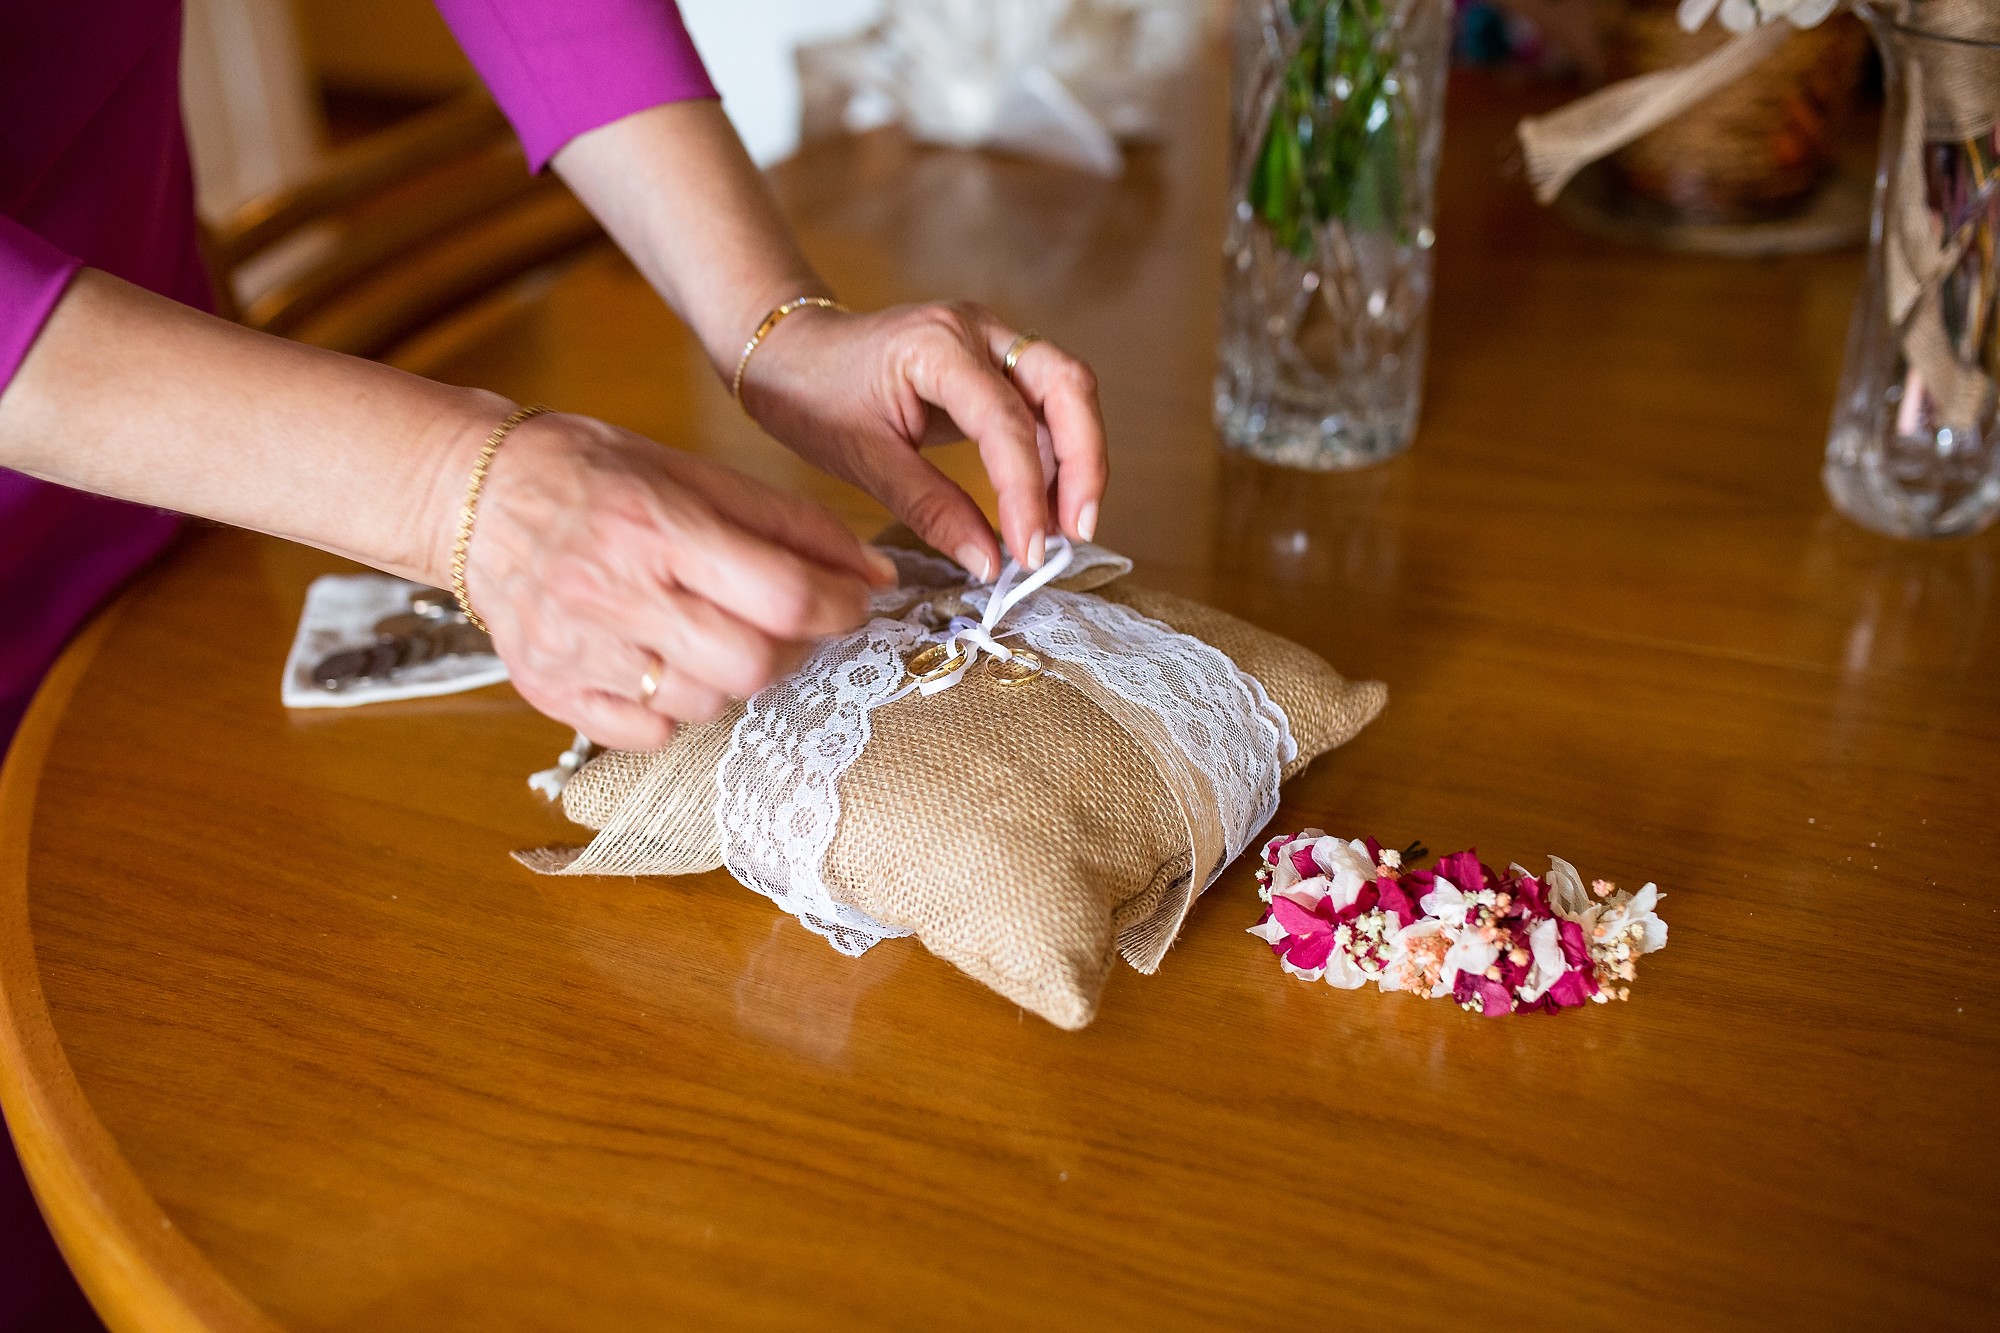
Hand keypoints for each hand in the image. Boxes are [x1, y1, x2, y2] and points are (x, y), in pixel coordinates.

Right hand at [458, 410, 894, 749]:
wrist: (474, 497)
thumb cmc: (593, 477)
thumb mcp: (693, 473)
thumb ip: (787, 522)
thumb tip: (872, 571)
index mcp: (658, 525)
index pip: (782, 592)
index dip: (839, 605)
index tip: (857, 601)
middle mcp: (617, 592)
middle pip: (752, 664)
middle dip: (798, 652)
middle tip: (798, 628)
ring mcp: (580, 650)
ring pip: (706, 706)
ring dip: (739, 680)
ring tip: (724, 639)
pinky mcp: (552, 691)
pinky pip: (648, 734)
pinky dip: (678, 711)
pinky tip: (670, 667)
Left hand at [735, 300, 1107, 580]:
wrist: (790, 351)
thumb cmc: (813, 394)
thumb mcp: (863, 459)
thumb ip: (930, 508)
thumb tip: (990, 562)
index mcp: (936, 345)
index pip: (1006, 420)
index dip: (1026, 492)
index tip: (1028, 552)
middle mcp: (977, 329)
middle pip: (1068, 384)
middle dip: (1084, 462)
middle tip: (1076, 532)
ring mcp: (991, 339)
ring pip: (1066, 391)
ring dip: (1076, 460)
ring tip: (1062, 528)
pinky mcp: (994, 361)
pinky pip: (1044, 403)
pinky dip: (1053, 454)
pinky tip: (1041, 504)